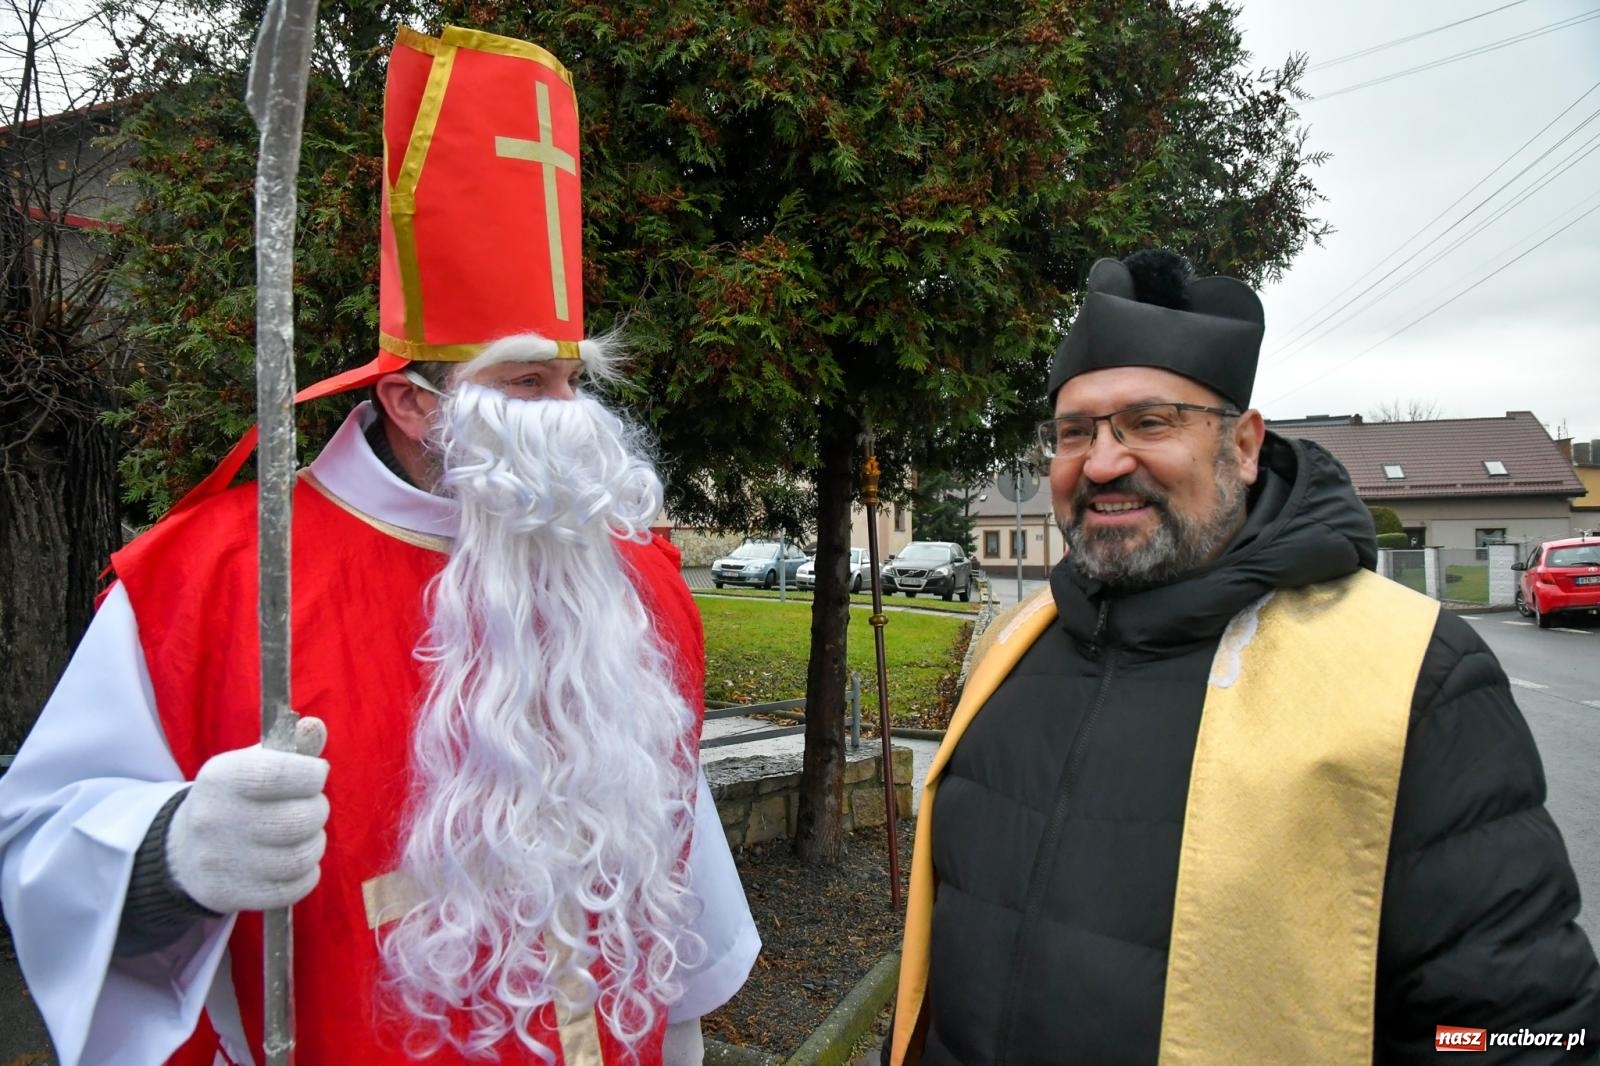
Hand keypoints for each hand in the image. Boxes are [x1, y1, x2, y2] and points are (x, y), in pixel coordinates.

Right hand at [166, 716, 329, 913]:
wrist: (182, 851)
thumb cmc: (232, 799)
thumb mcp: (250, 765)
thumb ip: (290, 746)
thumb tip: (315, 727)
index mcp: (221, 778)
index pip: (278, 774)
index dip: (311, 775)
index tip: (316, 776)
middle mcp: (216, 819)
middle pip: (298, 819)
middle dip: (317, 810)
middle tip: (309, 808)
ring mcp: (221, 861)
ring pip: (300, 856)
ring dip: (314, 843)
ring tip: (304, 834)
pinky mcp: (230, 894)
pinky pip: (292, 888)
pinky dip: (306, 874)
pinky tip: (295, 861)